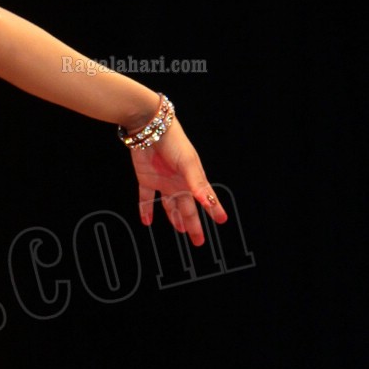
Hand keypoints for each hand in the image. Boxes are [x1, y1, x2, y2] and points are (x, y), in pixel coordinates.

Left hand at [130, 117, 228, 245]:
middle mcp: (178, 182)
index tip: (222, 220)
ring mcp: (162, 182)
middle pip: (187, 208)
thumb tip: (207, 201)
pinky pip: (146, 198)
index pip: (205, 199)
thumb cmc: (173, 142)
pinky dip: (146, 210)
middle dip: (193, 224)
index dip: (213, 209)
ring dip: (174, 218)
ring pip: (169, 205)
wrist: (148, 128)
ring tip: (180, 230)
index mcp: (192, 179)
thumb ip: (196, 183)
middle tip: (199, 240)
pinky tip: (147, 221)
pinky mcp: (146, 179)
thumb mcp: (188, 163)